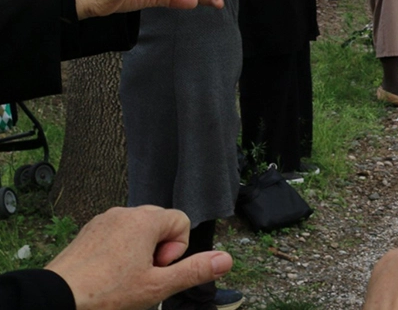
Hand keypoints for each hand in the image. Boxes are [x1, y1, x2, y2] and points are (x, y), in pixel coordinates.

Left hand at [46, 205, 232, 309]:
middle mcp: (125, 212)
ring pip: (137, 230)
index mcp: (145, 220)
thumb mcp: (157, 287)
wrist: (55, 300)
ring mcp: (103, 220)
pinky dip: (118, 251)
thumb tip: (226, 259)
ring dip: (138, 251)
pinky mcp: (88, 231)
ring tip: (123, 278)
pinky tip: (107, 274)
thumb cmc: (105, 294)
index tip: (156, 270)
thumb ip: (194, 270)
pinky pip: (116, 234)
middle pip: (160, 223)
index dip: (176, 249)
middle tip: (141, 276)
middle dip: (158, 249)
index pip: (181, 221)